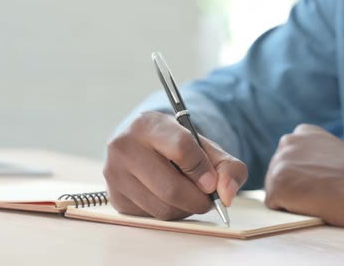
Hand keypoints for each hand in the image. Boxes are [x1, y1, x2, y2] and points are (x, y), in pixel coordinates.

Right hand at [104, 111, 247, 219]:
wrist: (146, 147)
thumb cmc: (178, 146)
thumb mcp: (205, 146)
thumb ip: (228, 167)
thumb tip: (227, 195)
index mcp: (147, 124)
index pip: (181, 149)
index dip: (203, 170)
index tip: (212, 183)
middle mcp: (124, 147)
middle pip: (172, 188)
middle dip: (198, 199)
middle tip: (208, 198)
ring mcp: (115, 174)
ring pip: (163, 208)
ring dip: (185, 209)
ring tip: (189, 195)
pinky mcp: (116, 198)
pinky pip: (152, 218)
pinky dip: (170, 214)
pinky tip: (169, 199)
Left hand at [265, 124, 343, 227]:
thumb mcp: (334, 153)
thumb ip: (313, 157)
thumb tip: (299, 174)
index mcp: (303, 132)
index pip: (290, 161)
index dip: (307, 177)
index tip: (328, 180)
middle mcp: (287, 142)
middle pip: (280, 175)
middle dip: (297, 188)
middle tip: (326, 191)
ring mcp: (279, 163)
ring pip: (277, 191)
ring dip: (294, 200)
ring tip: (322, 197)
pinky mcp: (276, 186)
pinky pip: (275, 207)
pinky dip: (291, 212)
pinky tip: (314, 204)